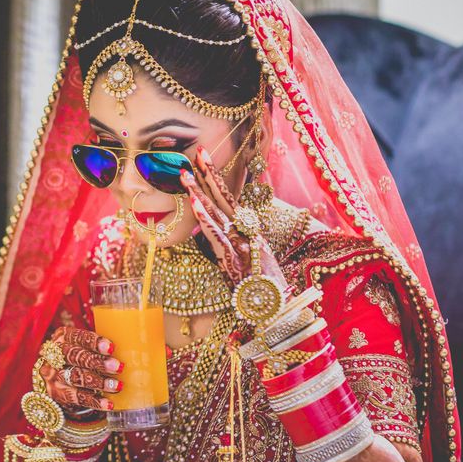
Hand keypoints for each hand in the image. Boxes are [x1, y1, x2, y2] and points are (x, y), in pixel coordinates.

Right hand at [39, 327, 123, 412]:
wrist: (50, 379)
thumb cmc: (75, 358)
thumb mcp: (79, 345)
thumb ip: (97, 345)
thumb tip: (130, 347)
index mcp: (62, 337)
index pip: (76, 337)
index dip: (93, 342)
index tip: (111, 348)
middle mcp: (54, 355)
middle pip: (76, 357)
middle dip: (98, 363)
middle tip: (118, 367)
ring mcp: (53, 375)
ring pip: (76, 378)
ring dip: (98, 382)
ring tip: (117, 386)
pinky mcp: (56, 393)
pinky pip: (76, 398)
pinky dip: (94, 401)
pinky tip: (108, 404)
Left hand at [179, 145, 288, 291]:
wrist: (277, 309)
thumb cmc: (261, 288)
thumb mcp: (243, 262)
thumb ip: (224, 245)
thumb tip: (203, 233)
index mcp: (249, 231)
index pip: (230, 200)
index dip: (216, 180)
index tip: (203, 161)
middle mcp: (247, 232)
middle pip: (225, 198)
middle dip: (210, 174)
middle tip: (197, 152)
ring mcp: (241, 242)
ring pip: (217, 212)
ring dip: (200, 191)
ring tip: (185, 174)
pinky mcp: (235, 257)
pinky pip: (217, 234)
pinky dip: (205, 218)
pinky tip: (194, 204)